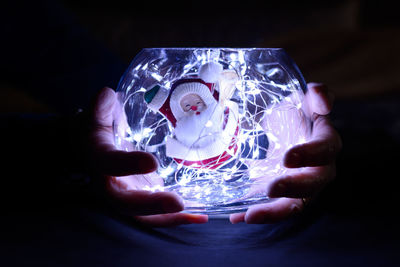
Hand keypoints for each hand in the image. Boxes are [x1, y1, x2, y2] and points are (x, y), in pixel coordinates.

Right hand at [88, 87, 207, 226]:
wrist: (88, 148)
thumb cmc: (96, 127)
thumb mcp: (96, 113)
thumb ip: (100, 106)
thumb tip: (107, 95)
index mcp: (99, 158)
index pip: (110, 164)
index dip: (128, 165)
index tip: (151, 162)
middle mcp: (109, 183)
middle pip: (127, 203)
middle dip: (152, 205)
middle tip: (178, 203)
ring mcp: (126, 194)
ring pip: (143, 216)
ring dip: (169, 218)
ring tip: (198, 216)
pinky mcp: (141, 196)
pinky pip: (156, 213)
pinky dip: (176, 217)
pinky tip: (200, 216)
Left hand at [230, 83, 341, 223]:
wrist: (287, 129)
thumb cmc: (298, 113)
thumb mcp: (306, 98)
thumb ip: (318, 94)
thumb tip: (322, 98)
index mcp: (325, 145)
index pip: (325, 151)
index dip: (309, 155)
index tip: (287, 157)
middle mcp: (317, 170)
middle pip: (312, 185)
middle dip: (293, 188)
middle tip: (272, 188)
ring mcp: (299, 187)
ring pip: (293, 205)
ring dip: (273, 212)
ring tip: (250, 215)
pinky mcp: (281, 195)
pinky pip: (271, 209)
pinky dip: (256, 214)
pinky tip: (236, 217)